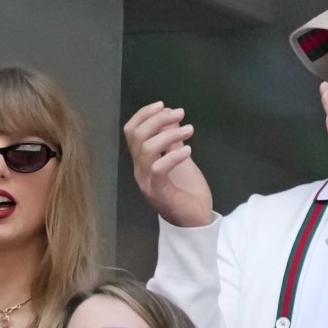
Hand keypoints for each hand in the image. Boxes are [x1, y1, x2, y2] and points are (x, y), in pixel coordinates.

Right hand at [122, 101, 212, 226]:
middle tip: (180, 113)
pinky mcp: (159, 192)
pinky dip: (174, 155)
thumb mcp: (180, 161)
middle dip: (158, 119)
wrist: (196, 222)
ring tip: (189, 130)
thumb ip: (173, 143)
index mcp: (142, 161)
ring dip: (169, 134)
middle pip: (137, 136)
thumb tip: (172, 119)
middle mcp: (140, 170)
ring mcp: (147, 182)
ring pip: (147, 149)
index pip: (131, 132)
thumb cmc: (187, 192)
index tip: (163, 105)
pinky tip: (189, 150)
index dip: (144, 114)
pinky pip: (159, 169)